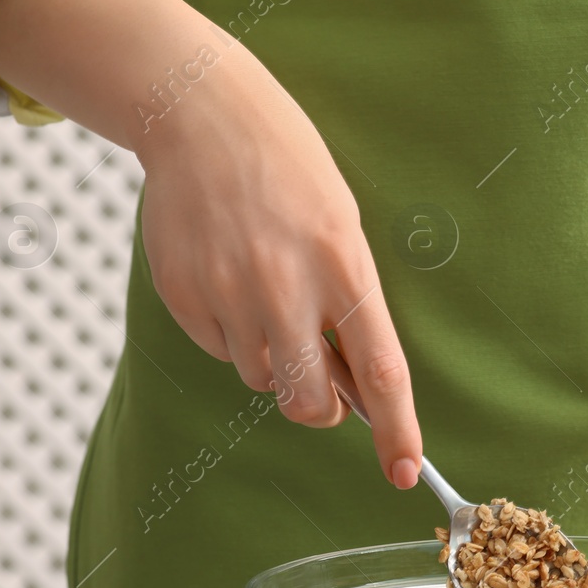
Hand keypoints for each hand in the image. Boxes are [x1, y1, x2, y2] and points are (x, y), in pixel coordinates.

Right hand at [0, 0, 421, 487]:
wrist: (203, 116)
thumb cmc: (290, 173)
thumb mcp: (342, 228)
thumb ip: (350, 306)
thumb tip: (354, 388)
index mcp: (342, 267)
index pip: (380, 371)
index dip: (396, 429)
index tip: (405, 471)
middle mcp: (285, 287)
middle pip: (307, 399)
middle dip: (320, 407)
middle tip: (322, 384)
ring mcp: (228, 293)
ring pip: (260, 377)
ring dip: (272, 359)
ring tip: (268, 292)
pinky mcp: (183, 295)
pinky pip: (218, 349)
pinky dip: (231, 333)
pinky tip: (230, 277)